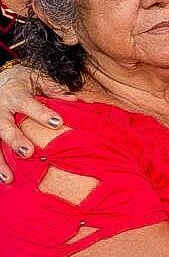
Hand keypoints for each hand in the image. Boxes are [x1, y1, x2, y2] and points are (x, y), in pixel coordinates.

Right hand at [0, 64, 74, 183]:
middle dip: (15, 140)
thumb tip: (73, 98)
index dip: (42, 113)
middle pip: (5, 127)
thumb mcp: (36, 78)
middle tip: (27, 152)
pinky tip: (2, 178)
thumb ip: (53, 89)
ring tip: (8, 177)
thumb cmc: (21, 80)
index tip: (57, 123)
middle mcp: (1, 109)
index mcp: (16, 95)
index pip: (29, 105)